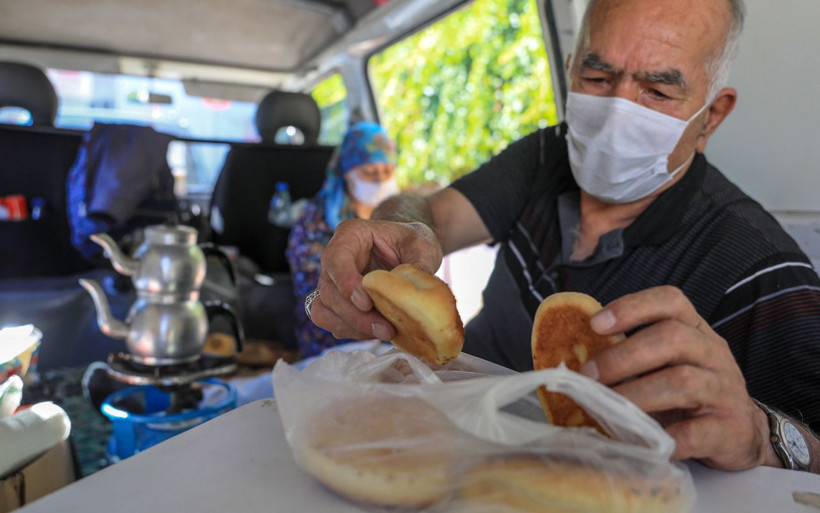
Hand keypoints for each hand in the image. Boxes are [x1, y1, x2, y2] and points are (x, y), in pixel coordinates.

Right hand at [310, 219, 442, 340]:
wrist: (409, 251)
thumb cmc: (413, 242)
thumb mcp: (422, 246)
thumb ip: (418, 266)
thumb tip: (414, 295)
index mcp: (351, 235)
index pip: (336, 258)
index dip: (346, 282)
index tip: (367, 303)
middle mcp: (334, 259)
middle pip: (329, 291)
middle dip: (355, 315)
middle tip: (386, 329)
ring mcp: (332, 282)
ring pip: (324, 310)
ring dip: (352, 327)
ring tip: (385, 333)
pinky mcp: (336, 303)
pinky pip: (332, 322)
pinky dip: (353, 332)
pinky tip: (378, 333)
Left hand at [582, 286, 770, 469]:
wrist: (743, 433)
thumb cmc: (691, 393)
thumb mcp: (668, 362)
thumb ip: (633, 353)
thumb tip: (575, 356)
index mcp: (696, 330)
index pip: (671, 301)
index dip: (633, 307)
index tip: (595, 324)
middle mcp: (713, 353)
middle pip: (672, 338)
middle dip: (623, 356)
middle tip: (588, 375)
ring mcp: (725, 390)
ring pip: (684, 382)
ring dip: (637, 394)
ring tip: (606, 407)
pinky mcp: (728, 430)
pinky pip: (696, 433)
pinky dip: (665, 438)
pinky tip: (640, 442)